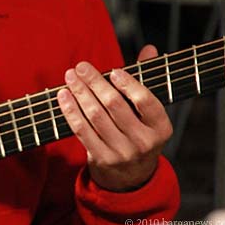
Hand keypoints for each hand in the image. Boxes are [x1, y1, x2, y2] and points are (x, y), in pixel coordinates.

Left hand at [56, 46, 172, 190]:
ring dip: (80, 93)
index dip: (129, 84)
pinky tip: (63, 96)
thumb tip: (149, 48)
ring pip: (95, 116)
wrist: (130, 176)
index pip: (146, 101)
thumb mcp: (148, 112)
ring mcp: (122, 153)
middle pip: (115, 105)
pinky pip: (81, 130)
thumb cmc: (138, 132)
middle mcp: (144, 142)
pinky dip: (70, 111)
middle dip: (95, 82)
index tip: (113, 70)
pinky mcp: (101, 159)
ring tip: (70, 77)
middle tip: (80, 66)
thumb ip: (146, 79)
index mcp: (161, 128)